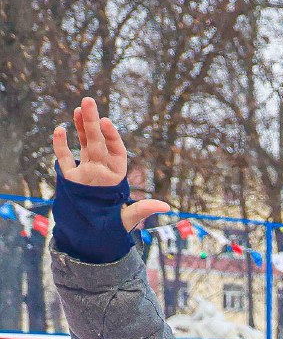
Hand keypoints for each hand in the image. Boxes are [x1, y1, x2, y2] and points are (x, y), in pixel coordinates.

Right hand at [50, 98, 168, 261]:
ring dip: (79, 127)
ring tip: (78, 108)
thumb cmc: (114, 228)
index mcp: (116, 177)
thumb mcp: (128, 219)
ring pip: (82, 145)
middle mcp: (101, 170)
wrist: (94, 238)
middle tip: (88, 100)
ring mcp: (86, 172)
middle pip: (96, 142)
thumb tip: (165, 206)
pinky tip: (60, 129)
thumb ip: (142, 210)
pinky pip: (65, 159)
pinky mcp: (71, 179)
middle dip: (92, 122)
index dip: (111, 137)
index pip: (116, 151)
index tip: (106, 121)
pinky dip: (61, 145)